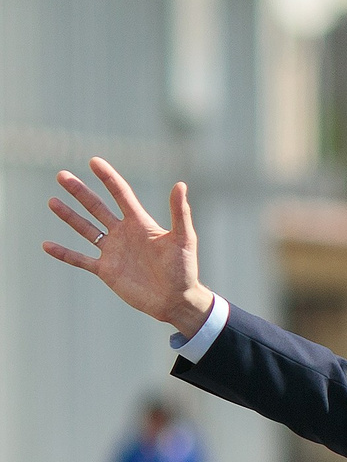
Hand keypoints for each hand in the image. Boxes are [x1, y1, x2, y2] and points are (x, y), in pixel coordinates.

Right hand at [46, 159, 216, 332]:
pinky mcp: (106, 270)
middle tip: (61, 175)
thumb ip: (180, 212)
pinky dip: (64, 253)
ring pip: (86, 229)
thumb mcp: (183, 239)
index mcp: (141, 223)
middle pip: (97, 207)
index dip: (108, 178)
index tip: (94, 161)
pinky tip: (46, 245)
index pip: (120, 194)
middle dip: (80, 192)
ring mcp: (113, 251)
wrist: (176, 300)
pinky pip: (80, 259)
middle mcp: (124, 234)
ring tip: (52, 201)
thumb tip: (180, 185)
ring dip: (69, 216)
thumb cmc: (185, 269)